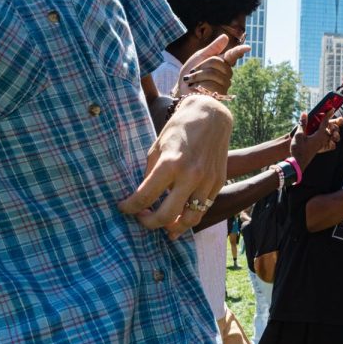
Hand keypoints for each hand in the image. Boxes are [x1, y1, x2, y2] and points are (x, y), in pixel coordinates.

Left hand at [118, 95, 232, 236]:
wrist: (212, 116)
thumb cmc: (180, 128)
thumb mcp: (158, 147)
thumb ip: (151, 174)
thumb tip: (143, 197)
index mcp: (170, 164)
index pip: (145, 197)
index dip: (130, 207)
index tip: (124, 208)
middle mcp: (191, 176)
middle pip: (167, 216)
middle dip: (149, 223)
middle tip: (142, 217)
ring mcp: (207, 182)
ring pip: (190, 219)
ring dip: (174, 227)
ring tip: (164, 226)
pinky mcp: (218, 183)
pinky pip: (203, 208)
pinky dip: (190, 216)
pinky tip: (180, 218)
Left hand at [173, 34, 250, 96]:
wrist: (182, 89)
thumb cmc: (191, 72)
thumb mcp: (199, 56)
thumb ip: (213, 48)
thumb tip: (225, 36)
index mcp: (222, 62)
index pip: (233, 55)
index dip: (240, 51)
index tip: (248, 47)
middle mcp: (226, 73)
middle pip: (216, 61)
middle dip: (201, 65)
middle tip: (193, 71)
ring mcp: (224, 85)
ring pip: (212, 73)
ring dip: (197, 76)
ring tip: (193, 81)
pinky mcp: (219, 95)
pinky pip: (210, 84)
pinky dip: (199, 85)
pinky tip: (196, 88)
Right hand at [290, 112, 342, 168]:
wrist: (297, 163)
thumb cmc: (298, 149)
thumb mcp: (299, 135)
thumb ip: (303, 124)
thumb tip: (304, 113)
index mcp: (320, 135)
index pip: (326, 123)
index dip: (328, 115)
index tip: (332, 109)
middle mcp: (323, 140)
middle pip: (332, 130)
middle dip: (333, 123)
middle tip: (330, 118)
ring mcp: (322, 145)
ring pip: (331, 137)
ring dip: (331, 131)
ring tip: (329, 126)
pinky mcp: (319, 149)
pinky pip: (328, 143)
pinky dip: (329, 139)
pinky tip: (324, 137)